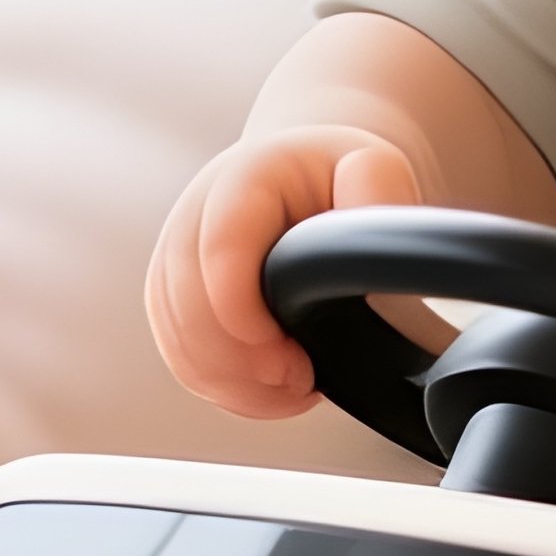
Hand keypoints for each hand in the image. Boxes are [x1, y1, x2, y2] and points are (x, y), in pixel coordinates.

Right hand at [145, 126, 428, 418]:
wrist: (315, 176)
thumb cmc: (343, 174)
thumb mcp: (376, 168)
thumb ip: (377, 192)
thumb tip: (380, 236)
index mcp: (245, 178)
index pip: (221, 246)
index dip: (242, 311)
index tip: (289, 356)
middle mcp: (195, 215)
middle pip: (187, 304)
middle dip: (242, 361)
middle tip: (301, 378)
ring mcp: (178, 259)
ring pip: (179, 340)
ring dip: (234, 381)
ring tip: (295, 384)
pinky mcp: (175, 299)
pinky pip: (182, 357)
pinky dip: (225, 387)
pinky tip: (272, 388)